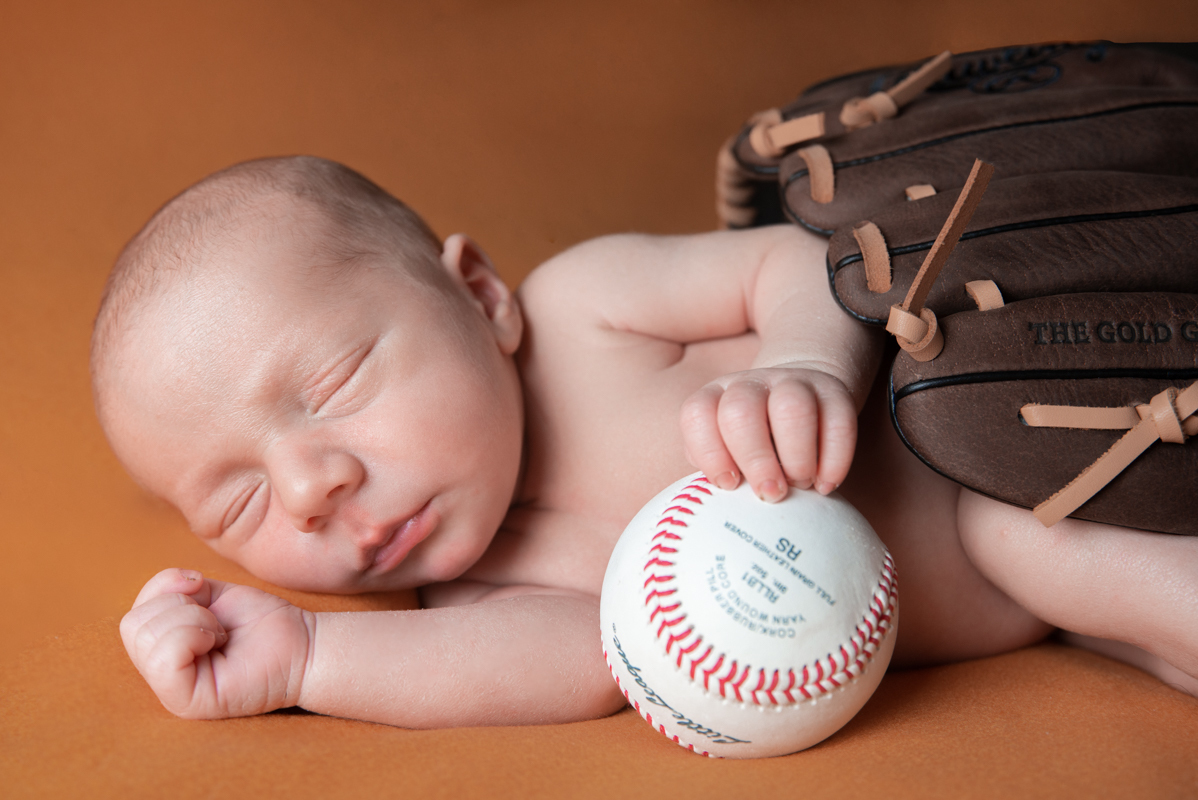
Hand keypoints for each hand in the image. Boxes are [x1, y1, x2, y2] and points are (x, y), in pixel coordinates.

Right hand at [120, 569, 312, 718]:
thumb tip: (175, 583)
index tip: (204, 592)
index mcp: (160, 651)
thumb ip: (175, 589)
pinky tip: (220, 642)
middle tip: (216, 621)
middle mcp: (159, 675)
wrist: (301, 644)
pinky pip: (164, 657)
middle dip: (179, 604)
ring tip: (220, 633)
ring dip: (193, 618)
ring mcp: (170, 692)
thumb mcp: (209, 595)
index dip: (167, 588)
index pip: (133, 614)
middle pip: (131, 625)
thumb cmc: (260, 622)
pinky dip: (193, 634)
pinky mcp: (186, 702)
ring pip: (144, 636)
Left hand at [680, 364, 856, 500]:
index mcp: (715, 398)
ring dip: (797, 456)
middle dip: (755, 459)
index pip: (698, 414)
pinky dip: (834, 459)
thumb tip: (722, 514)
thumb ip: (721, 475)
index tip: (729, 484)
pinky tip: (826, 483)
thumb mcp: (729, 453)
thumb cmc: (756, 445)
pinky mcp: (833, 392)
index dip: (709, 452)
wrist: (804, 402)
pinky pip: (838, 420)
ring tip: (801, 485)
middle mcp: (750, 385)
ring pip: (792, 406)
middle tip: (771, 493)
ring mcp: (792, 383)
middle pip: (741, 410)